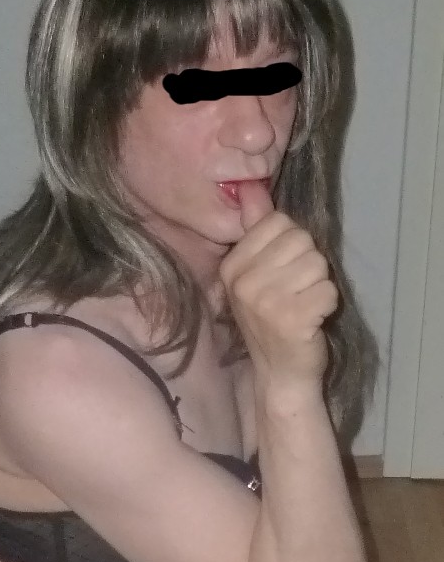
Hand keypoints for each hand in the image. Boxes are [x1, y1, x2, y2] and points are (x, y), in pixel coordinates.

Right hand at [219, 180, 338, 386]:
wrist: (281, 374)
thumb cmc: (273, 321)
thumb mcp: (257, 273)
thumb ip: (257, 229)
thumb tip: (251, 186)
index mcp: (232, 266)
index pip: (278, 222)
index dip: (292, 244)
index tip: (283, 273)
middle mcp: (243, 282)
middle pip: (301, 240)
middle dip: (309, 265)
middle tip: (296, 293)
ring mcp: (265, 302)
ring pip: (318, 264)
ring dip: (319, 285)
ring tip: (304, 306)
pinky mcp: (291, 319)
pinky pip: (329, 290)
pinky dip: (328, 305)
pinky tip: (312, 320)